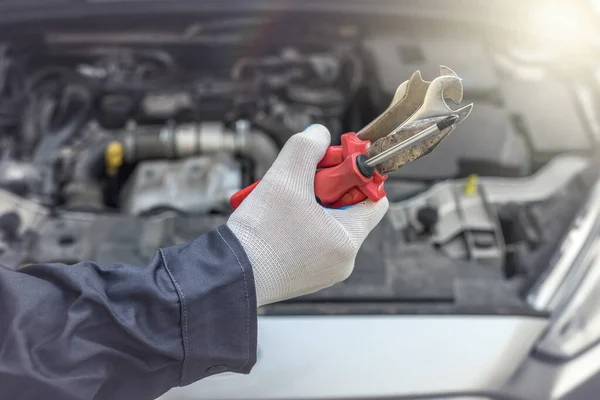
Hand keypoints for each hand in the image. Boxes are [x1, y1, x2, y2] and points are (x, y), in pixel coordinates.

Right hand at [227, 125, 388, 305]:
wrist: (228, 276)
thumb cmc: (260, 232)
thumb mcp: (286, 177)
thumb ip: (307, 147)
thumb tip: (319, 134)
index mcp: (348, 240)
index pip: (375, 199)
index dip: (357, 176)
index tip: (331, 166)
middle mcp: (342, 261)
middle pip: (348, 210)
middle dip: (326, 188)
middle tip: (300, 181)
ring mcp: (322, 272)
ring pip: (326, 225)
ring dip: (308, 205)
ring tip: (281, 201)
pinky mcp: (302, 278)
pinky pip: (310, 242)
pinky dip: (296, 225)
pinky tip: (274, 219)